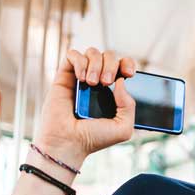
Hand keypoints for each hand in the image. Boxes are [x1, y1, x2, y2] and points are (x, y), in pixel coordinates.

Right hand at [35, 48, 136, 165]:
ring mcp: (81, 78)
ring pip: (92, 52)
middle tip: (106, 82)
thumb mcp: (123, 127)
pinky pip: (73, 55)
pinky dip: (80, 61)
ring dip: (96, 63)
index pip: (124, 66)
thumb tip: (121, 81)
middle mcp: (98, 81)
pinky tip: (81, 78)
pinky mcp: (64, 77)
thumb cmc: (94, 138)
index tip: (129, 74)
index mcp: (114, 91)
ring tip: (92, 83)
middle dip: (111, 65)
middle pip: (109, 56)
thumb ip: (129, 105)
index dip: (128, 63)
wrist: (69, 142)